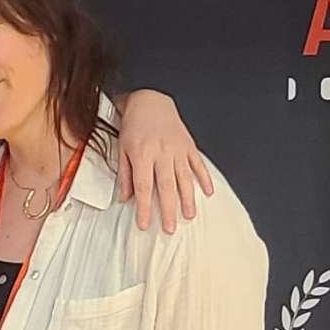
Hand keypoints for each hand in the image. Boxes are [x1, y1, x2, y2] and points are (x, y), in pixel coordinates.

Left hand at [116, 91, 214, 233]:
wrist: (150, 100)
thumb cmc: (133, 126)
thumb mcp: (122, 149)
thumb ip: (124, 175)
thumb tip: (125, 199)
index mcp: (142, 154)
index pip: (143, 187)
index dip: (144, 208)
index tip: (144, 225)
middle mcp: (161, 153)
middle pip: (166, 186)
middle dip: (168, 209)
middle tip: (170, 229)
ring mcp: (177, 149)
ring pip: (184, 177)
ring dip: (188, 198)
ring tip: (189, 216)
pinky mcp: (188, 145)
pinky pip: (198, 163)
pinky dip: (204, 178)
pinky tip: (208, 193)